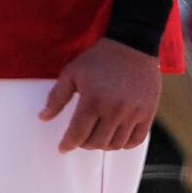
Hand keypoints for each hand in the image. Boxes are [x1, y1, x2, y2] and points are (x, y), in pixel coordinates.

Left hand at [42, 39, 161, 152]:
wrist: (133, 44)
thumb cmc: (100, 58)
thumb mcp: (72, 73)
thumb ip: (57, 97)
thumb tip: (43, 117)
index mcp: (93, 100)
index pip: (78, 134)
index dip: (68, 144)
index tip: (64, 147)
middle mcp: (114, 109)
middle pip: (96, 143)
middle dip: (84, 144)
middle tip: (81, 137)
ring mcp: (133, 112)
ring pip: (115, 144)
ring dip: (103, 144)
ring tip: (97, 135)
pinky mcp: (148, 112)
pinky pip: (136, 140)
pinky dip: (124, 144)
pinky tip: (116, 136)